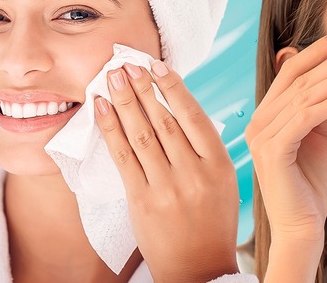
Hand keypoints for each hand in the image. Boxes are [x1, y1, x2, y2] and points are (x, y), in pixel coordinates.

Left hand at [95, 61, 239, 282]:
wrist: (198, 270)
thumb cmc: (211, 223)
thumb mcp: (224, 183)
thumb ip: (205, 149)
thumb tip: (178, 107)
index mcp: (220, 165)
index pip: (194, 116)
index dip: (173, 87)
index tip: (157, 65)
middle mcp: (196, 173)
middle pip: (165, 120)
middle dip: (143, 88)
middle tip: (126, 63)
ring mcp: (169, 187)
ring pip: (143, 134)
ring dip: (125, 101)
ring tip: (112, 78)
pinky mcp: (143, 201)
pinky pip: (124, 158)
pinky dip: (111, 130)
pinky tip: (102, 109)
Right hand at [245, 27, 326, 279]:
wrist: (302, 226)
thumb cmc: (311, 184)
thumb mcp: (321, 136)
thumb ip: (323, 106)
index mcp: (267, 115)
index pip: (290, 72)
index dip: (317, 51)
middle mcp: (258, 122)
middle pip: (296, 78)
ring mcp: (261, 136)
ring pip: (302, 96)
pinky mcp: (272, 151)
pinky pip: (304, 119)